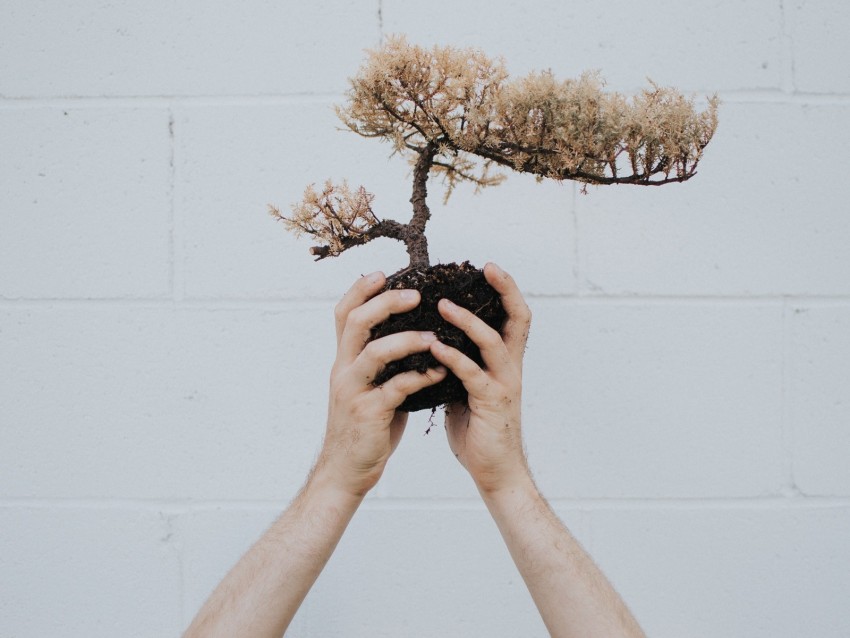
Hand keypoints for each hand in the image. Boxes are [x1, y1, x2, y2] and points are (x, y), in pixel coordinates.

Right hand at [316, 271, 447, 497]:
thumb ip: (384, 365)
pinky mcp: (368, 413)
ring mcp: (353, 391)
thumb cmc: (365, 428)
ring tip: (433, 336)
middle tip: (416, 295)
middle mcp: (343, 370)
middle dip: (385, 302)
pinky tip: (440, 374)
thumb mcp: (368, 389)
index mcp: (344, 361)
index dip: (360, 290)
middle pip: (357, 322)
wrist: (347, 472)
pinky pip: (396, 388)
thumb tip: (413, 339)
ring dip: (406, 339)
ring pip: (374, 352)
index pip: (344, 314)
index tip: (383, 273)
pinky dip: (420, 377)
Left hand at [429, 263, 531, 494]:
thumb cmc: (480, 432)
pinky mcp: (491, 403)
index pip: (513, 317)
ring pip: (492, 342)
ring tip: (443, 306)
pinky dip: (453, 359)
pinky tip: (434, 349)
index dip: (506, 290)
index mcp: (505, 362)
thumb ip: (460, 367)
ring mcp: (503, 384)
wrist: (495, 471)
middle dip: (504, 290)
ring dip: (467, 321)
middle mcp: (510, 368)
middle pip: (517, 318)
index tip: (489, 268)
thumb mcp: (467, 391)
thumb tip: (436, 347)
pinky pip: (472, 374)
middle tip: (486, 268)